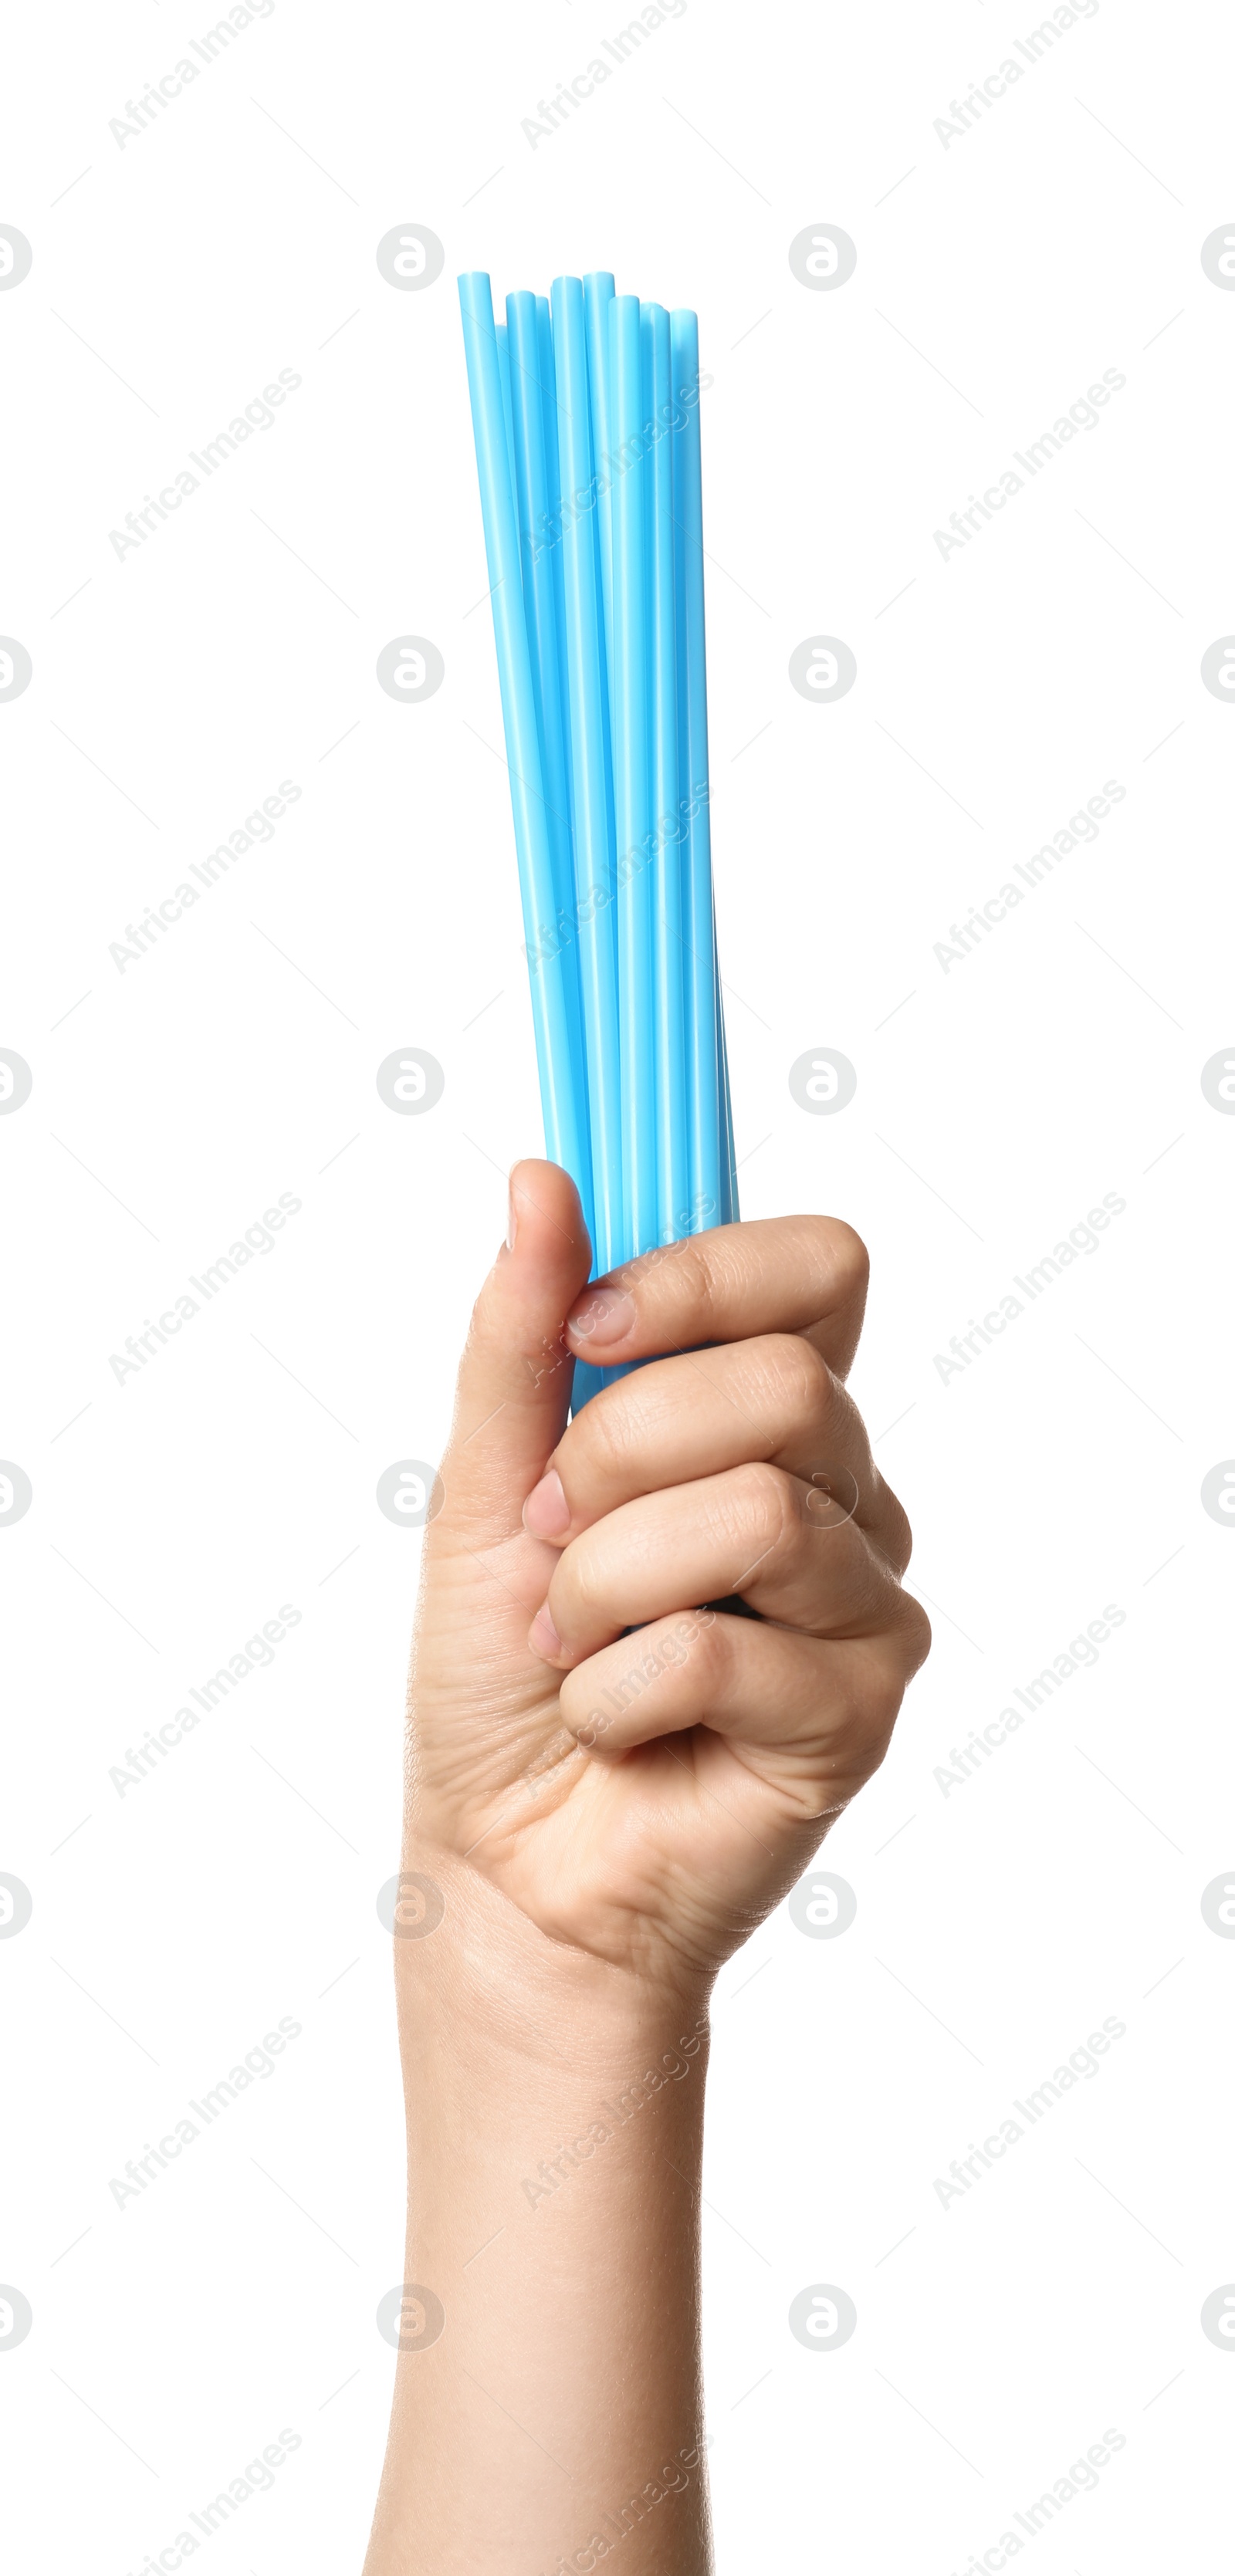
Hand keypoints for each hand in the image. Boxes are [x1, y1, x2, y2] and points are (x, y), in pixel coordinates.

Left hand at [410, 1159, 928, 1991]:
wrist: (505, 1868)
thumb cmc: (500, 1680)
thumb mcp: (483, 1486)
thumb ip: (520, 1336)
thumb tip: (543, 1178)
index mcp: (764, 1414)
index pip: (819, 1269)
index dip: (705, 1274)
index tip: (590, 1326)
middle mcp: (840, 1492)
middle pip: (785, 1384)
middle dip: (617, 1457)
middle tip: (550, 1535)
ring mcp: (862, 1602)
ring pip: (757, 1512)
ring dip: (602, 1584)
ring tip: (572, 1642)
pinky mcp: (859, 1713)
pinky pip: (727, 1650)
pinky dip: (617, 1689)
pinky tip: (616, 1725)